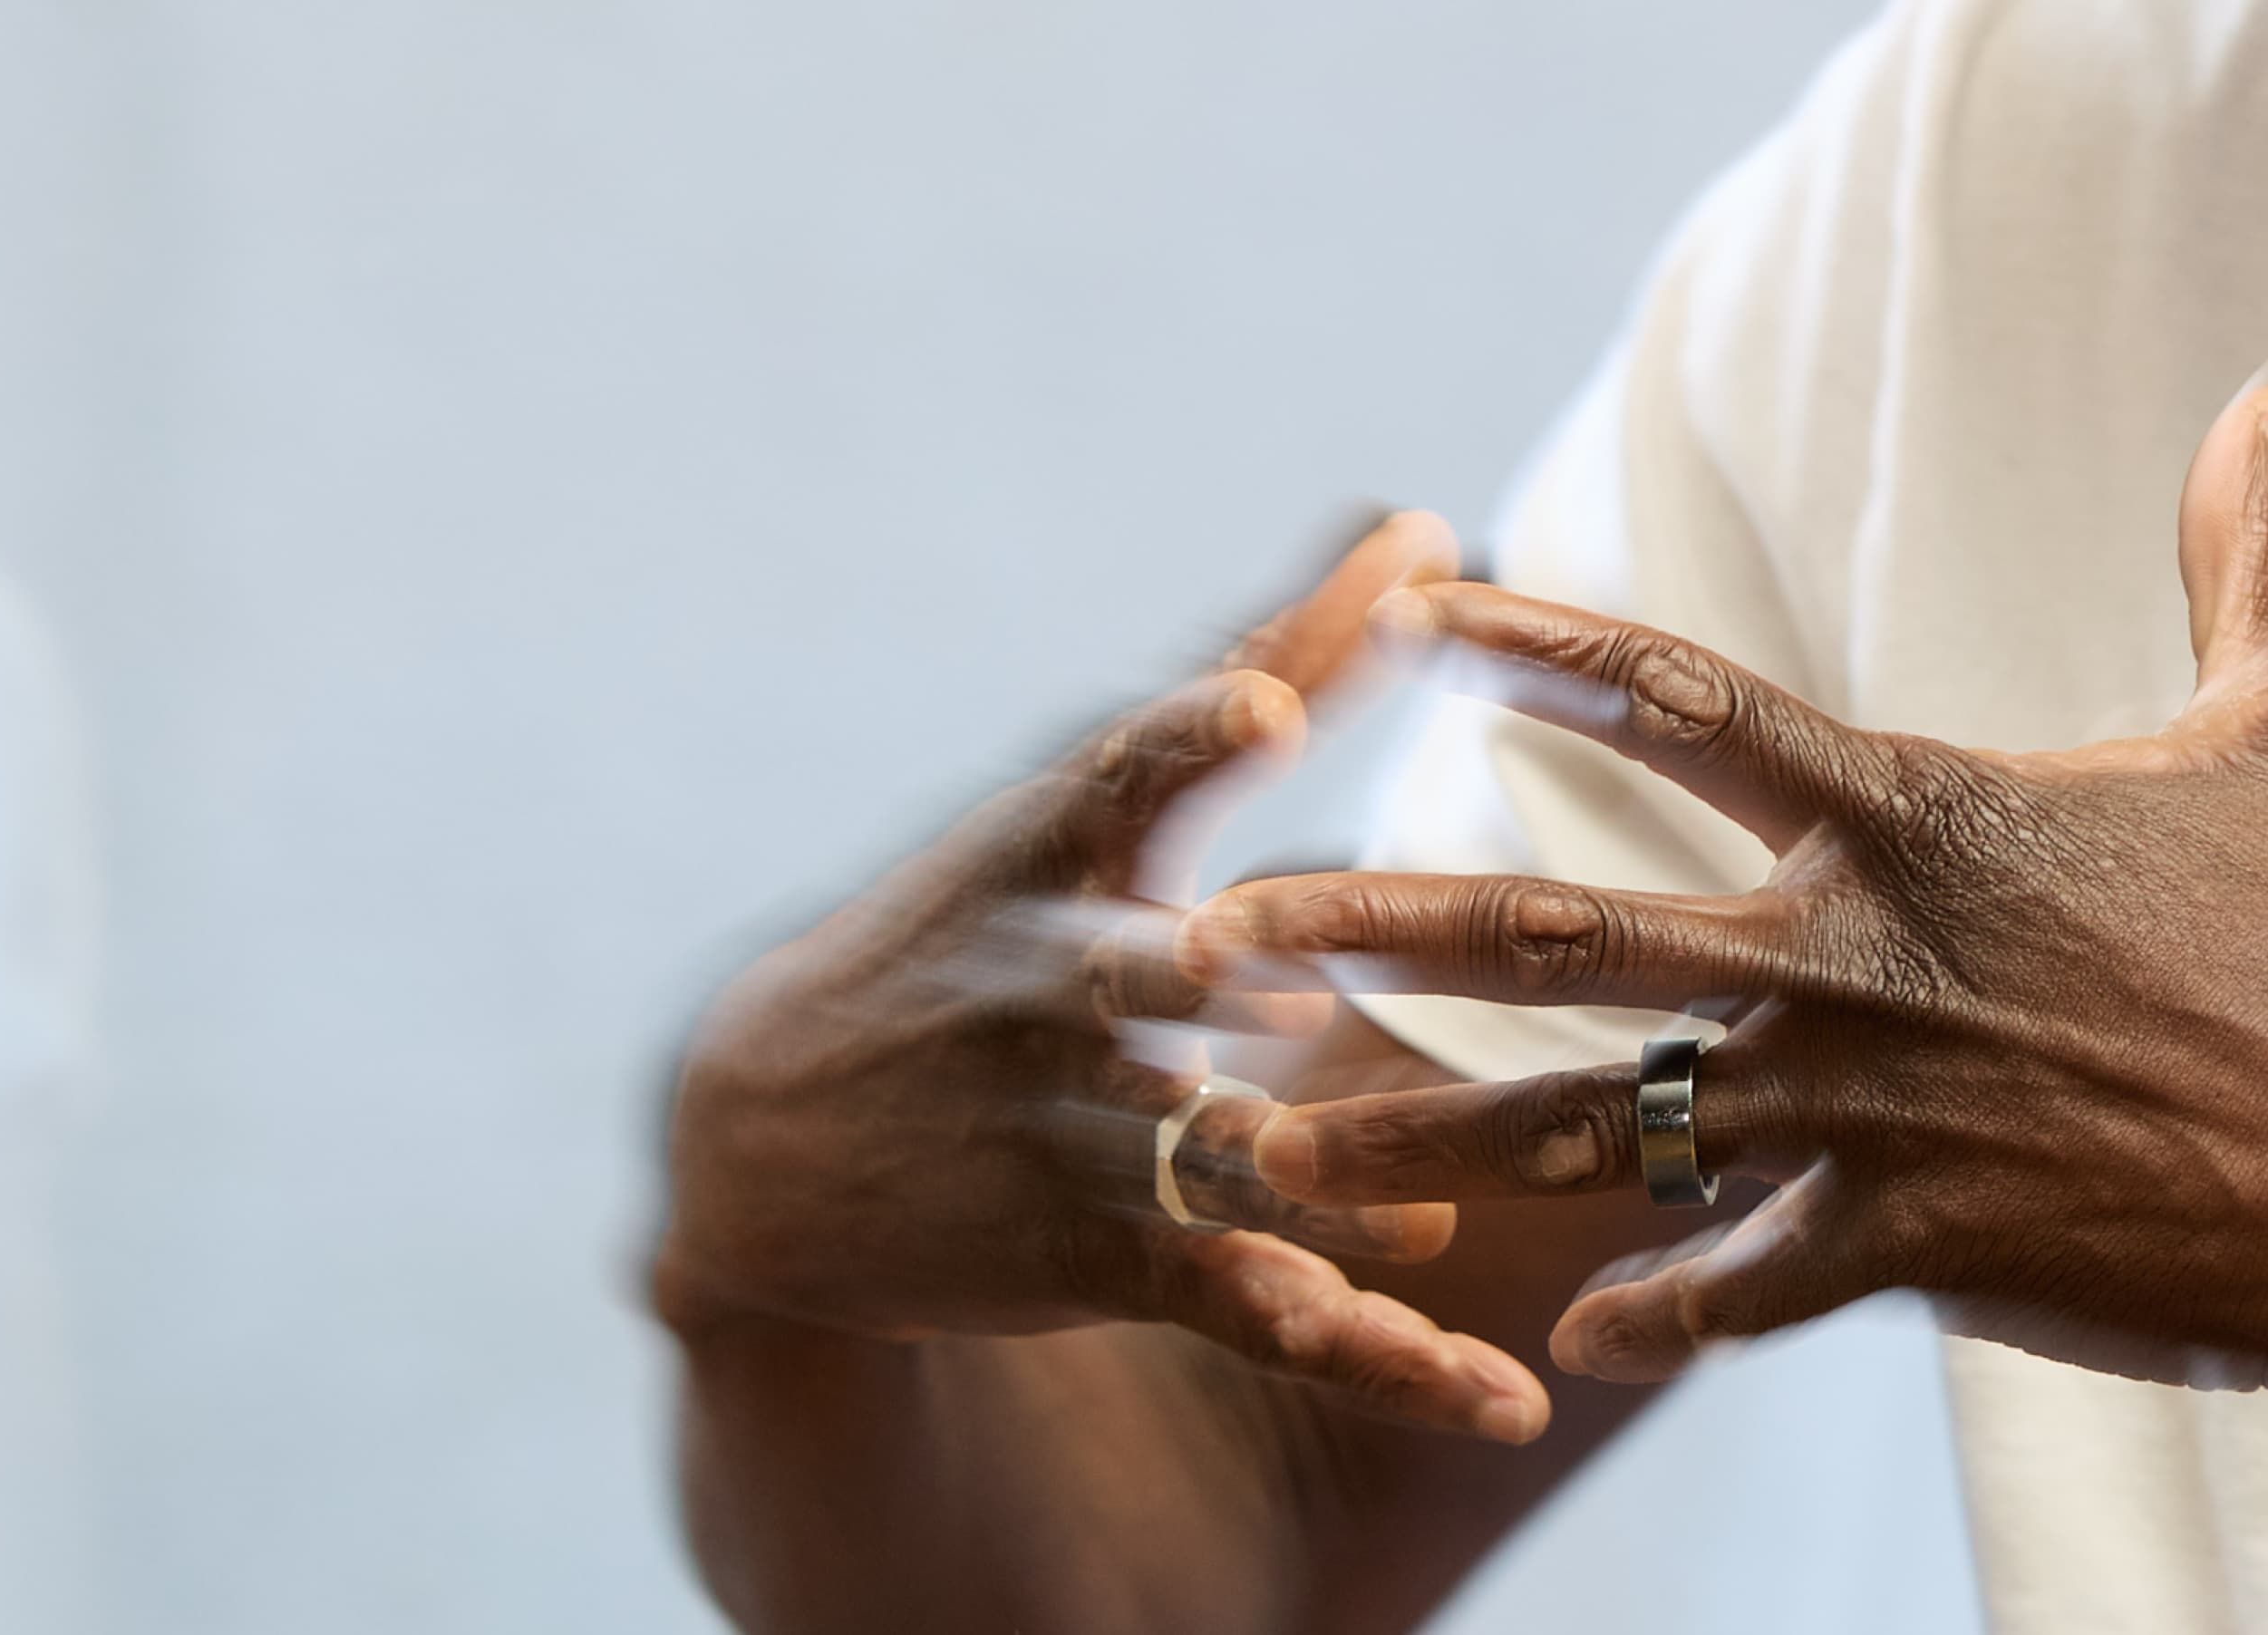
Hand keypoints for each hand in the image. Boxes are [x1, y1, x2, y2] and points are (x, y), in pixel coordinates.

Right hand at [652, 513, 1551, 1443]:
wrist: (767, 1137)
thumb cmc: (973, 929)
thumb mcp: (1080, 799)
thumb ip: (1262, 660)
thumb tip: (1423, 523)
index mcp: (1050, 851)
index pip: (1119, 772)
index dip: (1192, 735)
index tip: (1268, 707)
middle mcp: (1052, 985)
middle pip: (1141, 974)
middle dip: (1210, 983)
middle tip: (1295, 993)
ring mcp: (1068, 1128)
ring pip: (1200, 1158)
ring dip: (1301, 1189)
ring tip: (1424, 1222)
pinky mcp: (1099, 1255)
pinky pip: (1253, 1308)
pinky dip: (1377, 1356)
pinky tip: (1500, 1400)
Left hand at [1183, 390, 2267, 1447]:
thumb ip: (2246, 558)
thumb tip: (2267, 399)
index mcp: (1918, 821)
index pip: (1689, 705)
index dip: (1546, 645)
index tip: (1420, 611)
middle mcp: (1854, 966)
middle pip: (1557, 935)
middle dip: (1372, 929)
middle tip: (1218, 930)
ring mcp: (1868, 1116)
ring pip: (1588, 1130)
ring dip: (1420, 1146)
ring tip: (1271, 1158)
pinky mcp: (1913, 1247)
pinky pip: (1736, 1287)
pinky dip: (1655, 1312)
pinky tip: (1571, 1340)